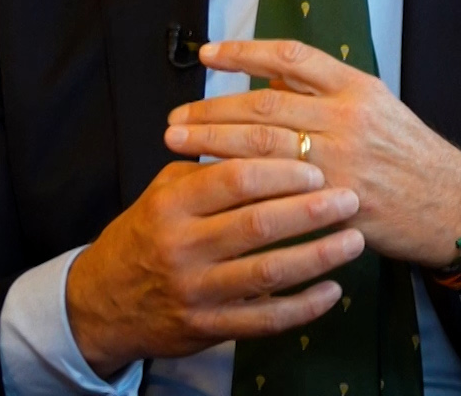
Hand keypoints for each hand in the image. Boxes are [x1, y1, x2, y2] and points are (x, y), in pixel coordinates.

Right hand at [65, 158, 363, 377]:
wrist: (105, 302)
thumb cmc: (148, 234)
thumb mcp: (164, 192)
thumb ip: (209, 167)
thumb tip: (265, 132)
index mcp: (172, 205)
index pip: (234, 179)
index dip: (281, 171)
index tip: (318, 167)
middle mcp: (182, 248)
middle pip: (257, 224)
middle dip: (310, 210)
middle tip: (350, 198)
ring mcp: (196, 292)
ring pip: (268, 273)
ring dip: (318, 256)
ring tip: (354, 240)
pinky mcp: (209, 329)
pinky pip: (265, 321)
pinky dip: (304, 307)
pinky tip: (333, 291)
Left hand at [164, 39, 460, 267]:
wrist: (451, 205)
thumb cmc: (409, 154)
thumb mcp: (375, 106)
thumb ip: (324, 93)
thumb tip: (266, 85)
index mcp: (357, 87)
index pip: (291, 58)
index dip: (244, 52)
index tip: (207, 54)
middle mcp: (347, 118)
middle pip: (263, 107)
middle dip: (212, 110)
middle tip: (176, 116)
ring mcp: (341, 162)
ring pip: (262, 147)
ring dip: (212, 144)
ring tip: (177, 142)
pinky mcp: (336, 202)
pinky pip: (277, 190)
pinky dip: (239, 184)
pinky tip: (211, 183)